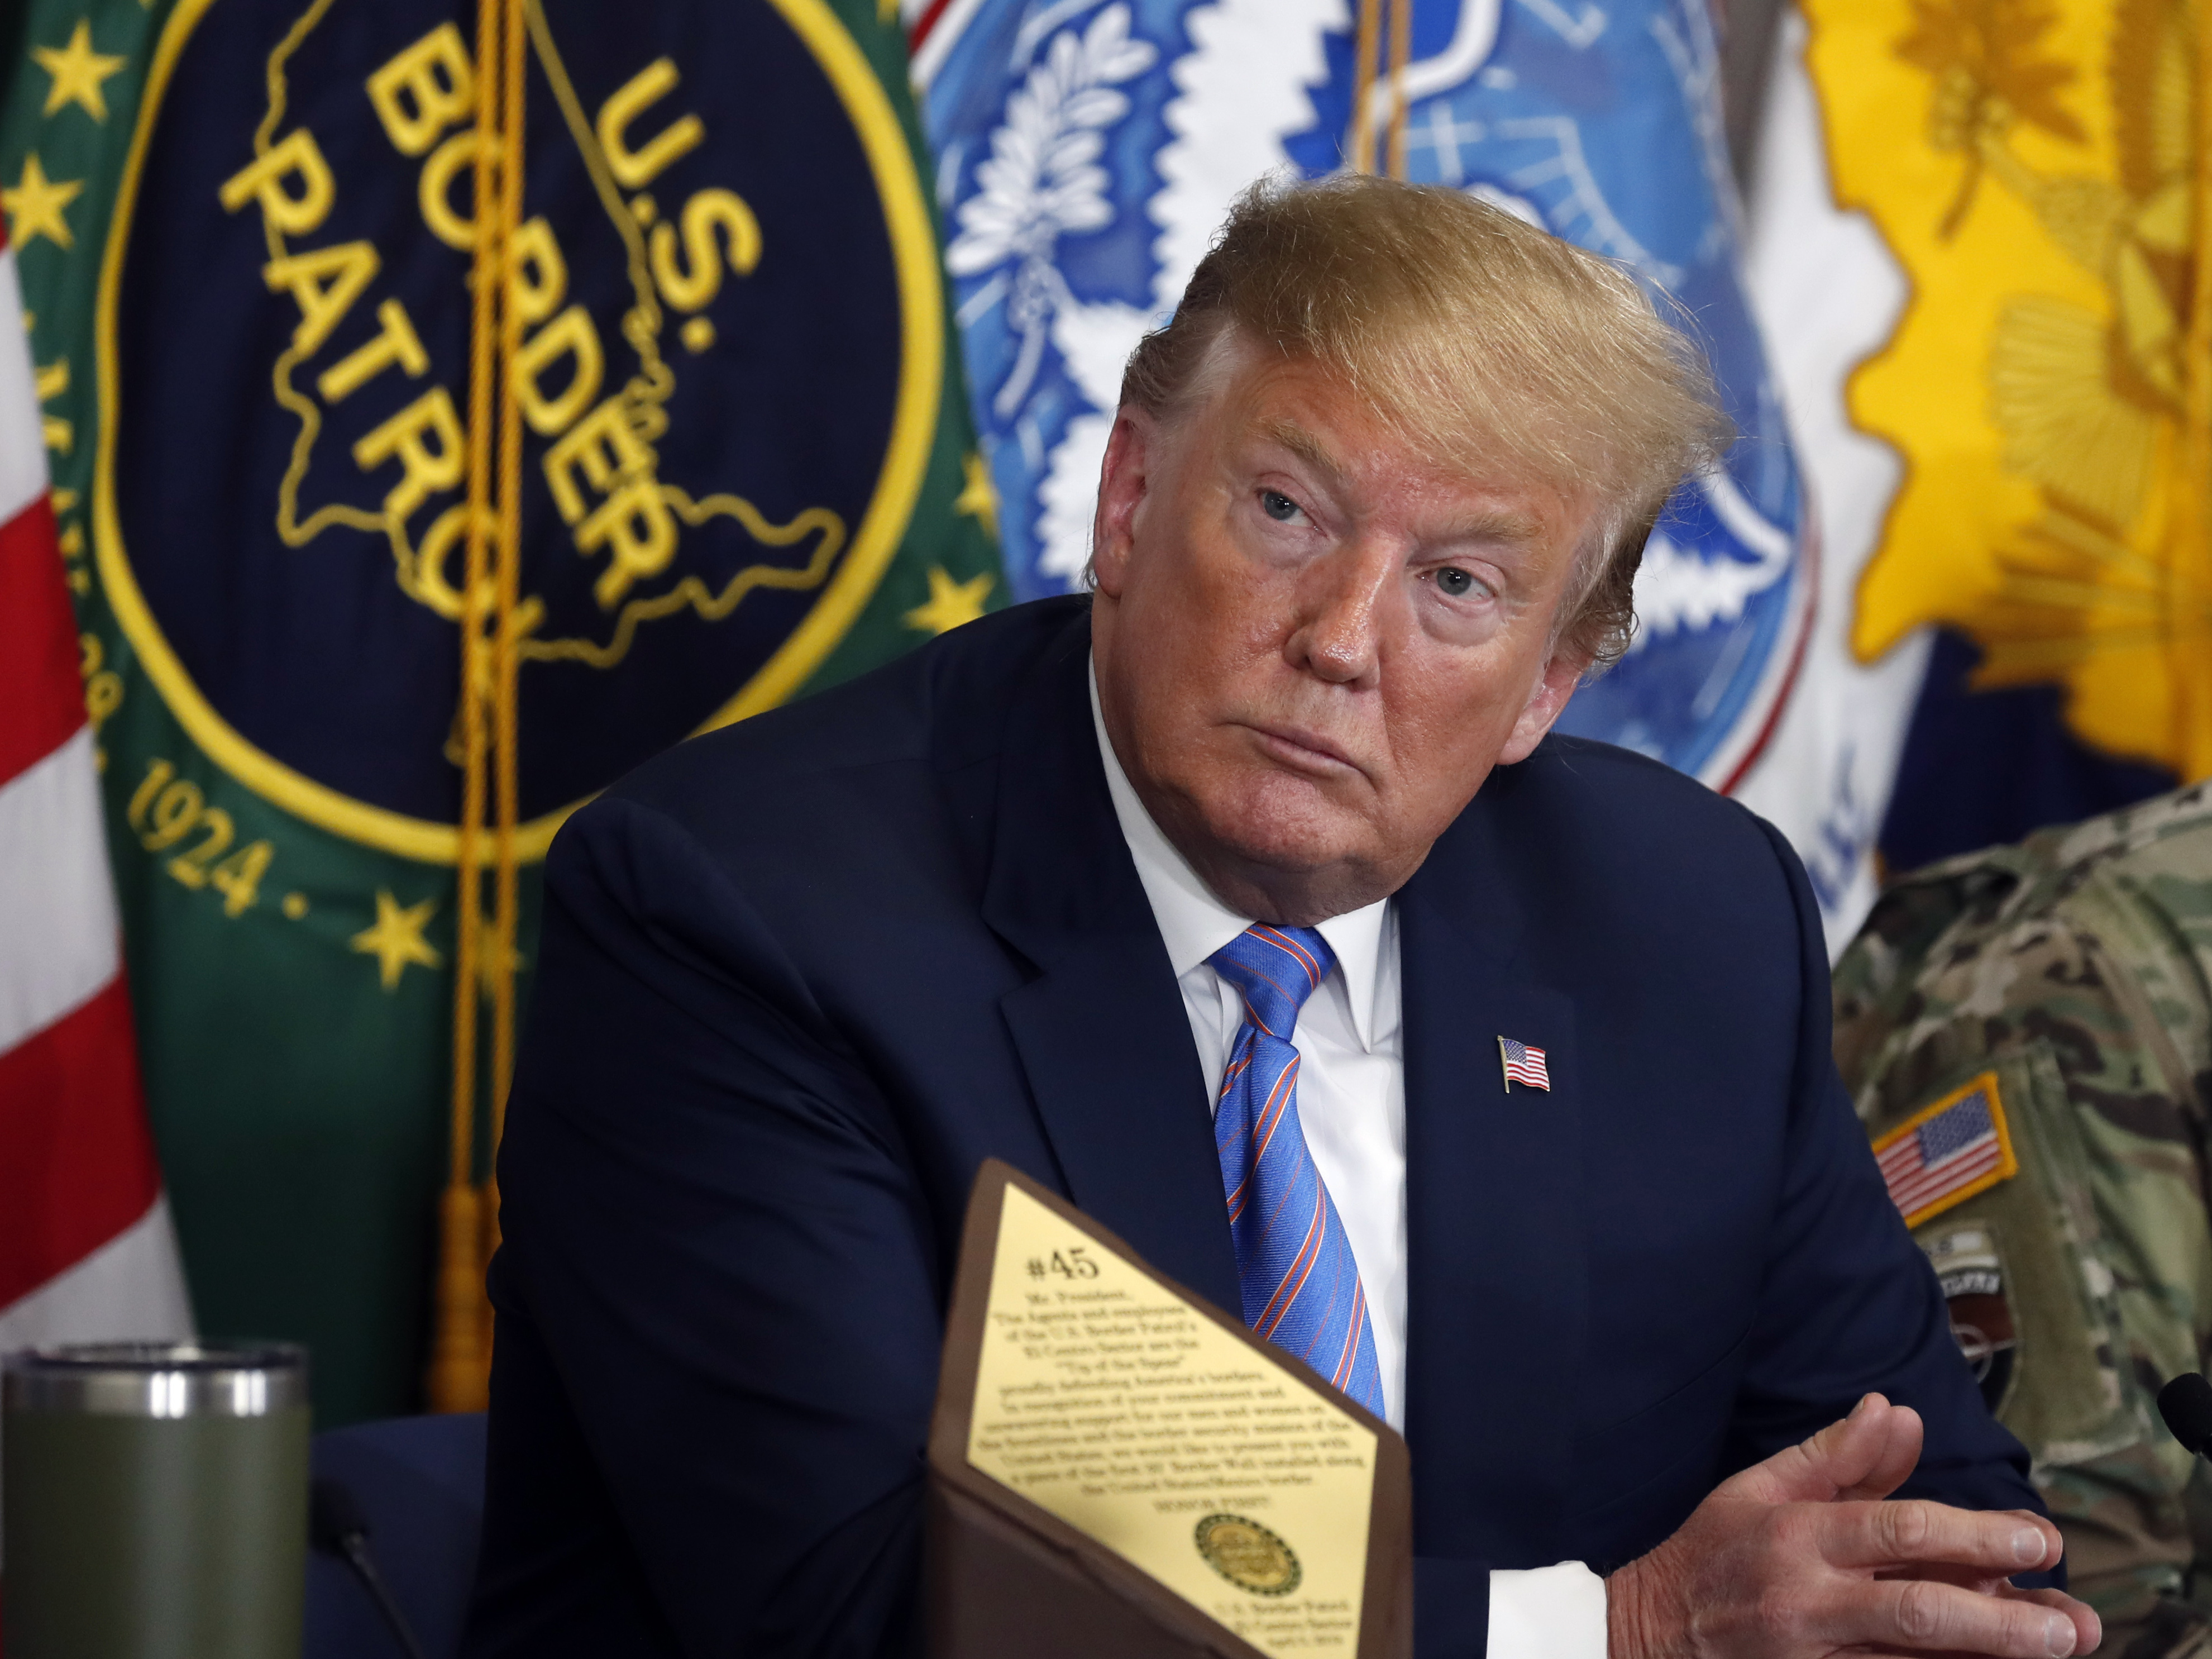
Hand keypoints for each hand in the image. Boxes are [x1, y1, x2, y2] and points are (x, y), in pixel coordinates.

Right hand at [1605, 1393, 2101, 1657]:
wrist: (1647, 1635)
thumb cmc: (1710, 1553)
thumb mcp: (1757, 1489)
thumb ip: (1833, 1455)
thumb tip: (1893, 1412)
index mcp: (1797, 1534)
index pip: (1899, 1529)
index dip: (1976, 1533)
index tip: (2040, 1538)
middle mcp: (1807, 1600)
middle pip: (1918, 1609)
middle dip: (2002, 1618)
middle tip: (2070, 1620)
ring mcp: (1812, 1658)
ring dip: (1990, 1658)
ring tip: (2056, 1650)